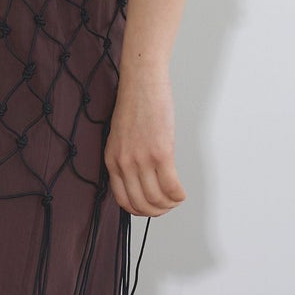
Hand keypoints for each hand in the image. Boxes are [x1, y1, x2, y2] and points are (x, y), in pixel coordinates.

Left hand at [104, 67, 186, 216]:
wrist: (142, 83)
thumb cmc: (134, 106)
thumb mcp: (119, 138)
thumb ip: (125, 159)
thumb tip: (139, 181)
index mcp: (112, 161)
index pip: (122, 200)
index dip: (139, 211)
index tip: (150, 208)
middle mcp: (124, 163)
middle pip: (141, 204)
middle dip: (156, 212)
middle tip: (167, 206)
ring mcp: (142, 159)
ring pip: (157, 199)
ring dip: (169, 205)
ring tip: (176, 199)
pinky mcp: (161, 152)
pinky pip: (171, 186)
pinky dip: (178, 195)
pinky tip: (182, 193)